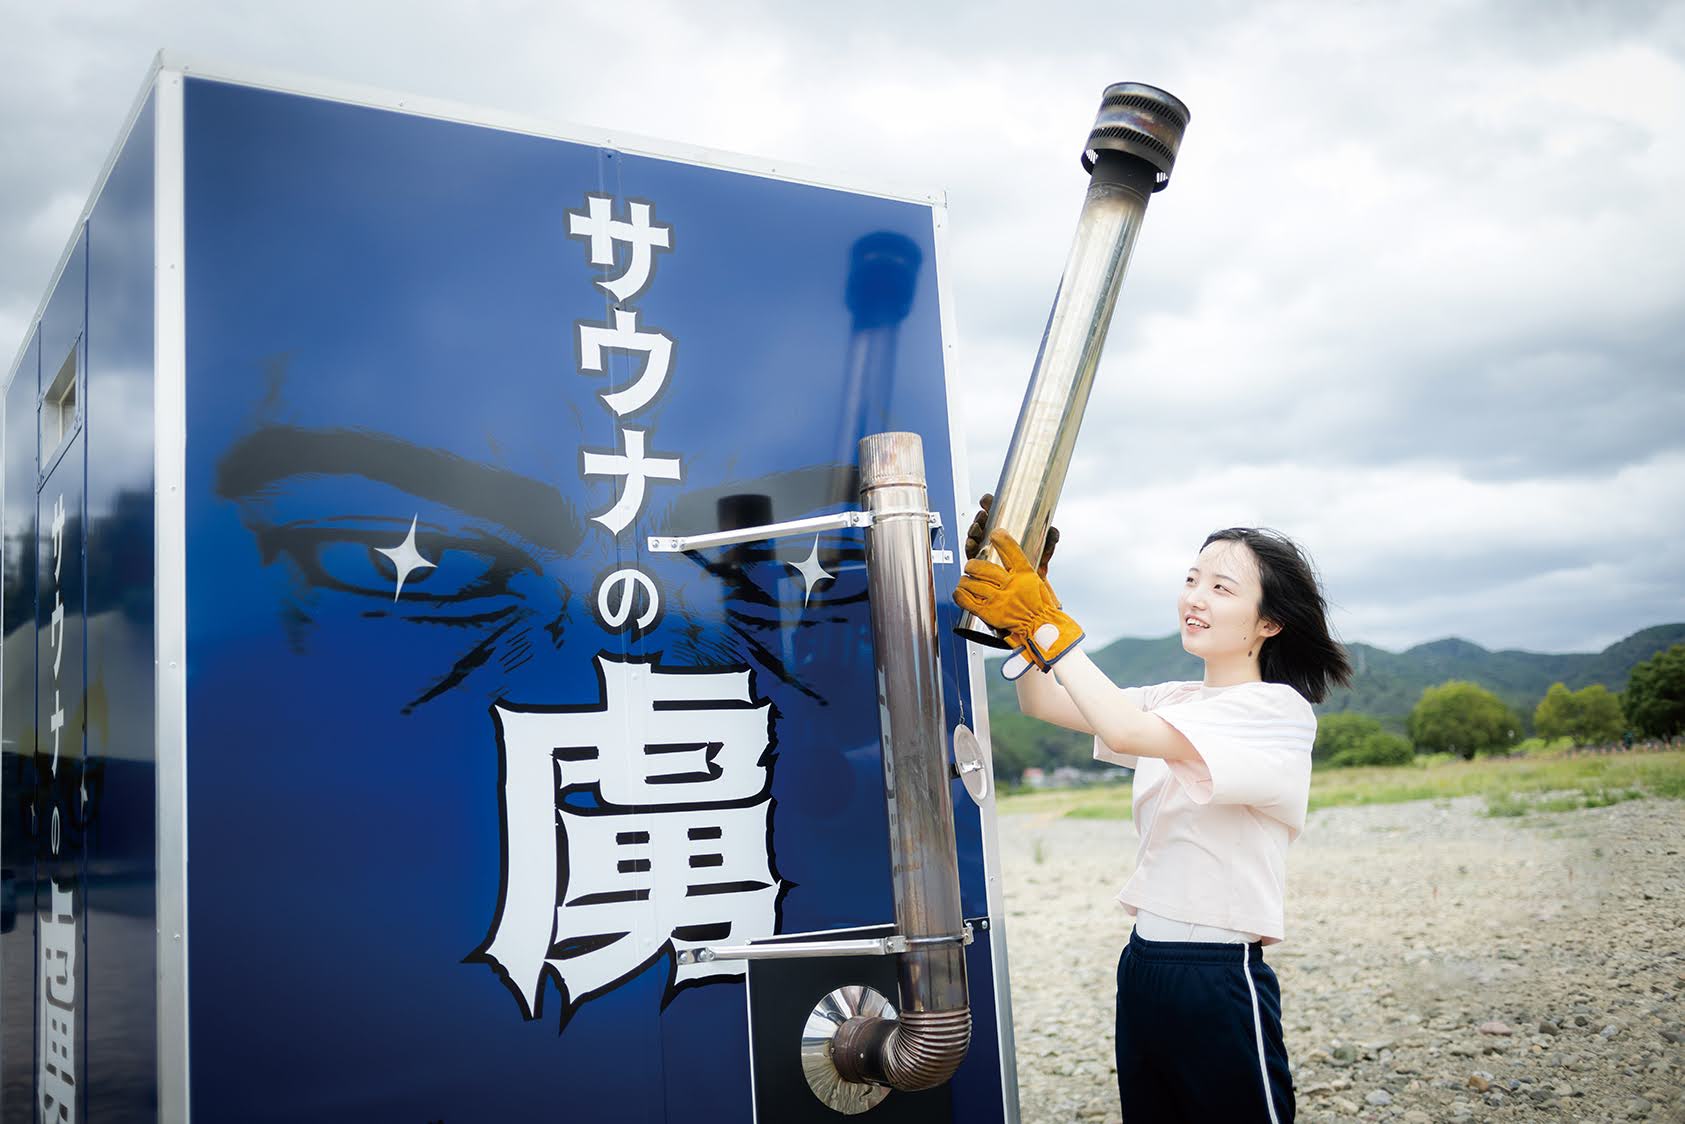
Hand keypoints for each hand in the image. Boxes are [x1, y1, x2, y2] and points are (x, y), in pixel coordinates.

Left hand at [953, 529, 1083, 673]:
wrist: (1040, 627)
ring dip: (966, 579)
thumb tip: (1014, 548)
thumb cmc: (1039, 604)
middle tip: (971, 565)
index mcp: (1025, 575)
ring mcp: (999, 600)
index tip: (994, 533)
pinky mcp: (989, 613)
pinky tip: (960, 591)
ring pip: (972, 583)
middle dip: (973, 564)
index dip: (1001, 539)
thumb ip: (1021, 566)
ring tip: (966, 579)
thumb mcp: (1035, 579)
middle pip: (983, 567)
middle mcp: (1011, 586)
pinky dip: (960, 594)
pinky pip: (967, 600)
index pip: (1012, 551)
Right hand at [964, 494, 1057, 576]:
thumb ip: (1051, 538)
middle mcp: (994, 535)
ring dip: (973, 529)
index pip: (995, 510)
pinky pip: (970, 552)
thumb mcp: (1046, 547)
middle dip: (980, 516)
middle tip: (983, 515)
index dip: (988, 503)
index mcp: (1007, 526)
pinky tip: (971, 543)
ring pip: (974, 534)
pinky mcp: (981, 561)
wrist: (1032, 584)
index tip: (988, 500)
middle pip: (982, 521)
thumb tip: (1052, 531)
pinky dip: (968, 546)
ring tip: (977, 529)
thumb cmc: (1038, 561)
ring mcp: (986, 547)